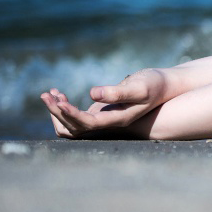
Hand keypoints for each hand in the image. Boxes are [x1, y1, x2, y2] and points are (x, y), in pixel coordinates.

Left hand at [40, 68, 172, 138]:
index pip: (88, 123)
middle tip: (47, 94)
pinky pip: (75, 119)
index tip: (59, 101)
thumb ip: (117, 92)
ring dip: (57, 112)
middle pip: (75, 127)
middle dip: (58, 112)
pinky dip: (64, 109)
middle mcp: (108, 124)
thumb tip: (92, 94)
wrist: (164, 85)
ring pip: (71, 127)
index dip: (71, 114)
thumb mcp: (139, 86)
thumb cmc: (153, 84)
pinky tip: (60, 95)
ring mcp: (103, 120)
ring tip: (51, 94)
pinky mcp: (100, 113)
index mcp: (118, 119)